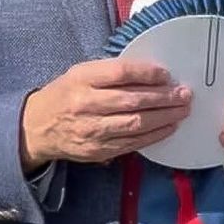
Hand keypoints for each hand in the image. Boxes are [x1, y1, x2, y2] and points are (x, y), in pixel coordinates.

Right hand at [20, 60, 191, 173]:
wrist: (38, 127)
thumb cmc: (65, 94)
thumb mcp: (80, 73)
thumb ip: (110, 72)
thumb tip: (151, 74)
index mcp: (81, 79)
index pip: (120, 73)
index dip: (147, 73)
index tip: (167, 74)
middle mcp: (86, 105)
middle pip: (132, 101)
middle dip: (164, 98)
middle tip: (185, 94)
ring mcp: (92, 131)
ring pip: (135, 124)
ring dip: (164, 117)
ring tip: (182, 110)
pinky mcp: (98, 151)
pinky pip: (132, 144)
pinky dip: (154, 135)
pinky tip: (168, 127)